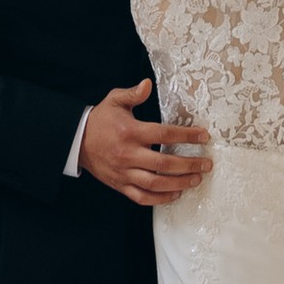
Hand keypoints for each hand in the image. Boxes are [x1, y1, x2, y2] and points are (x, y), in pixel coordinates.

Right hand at [80, 79, 211, 206]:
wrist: (76, 142)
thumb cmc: (100, 120)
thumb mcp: (114, 100)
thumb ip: (133, 94)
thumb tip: (148, 84)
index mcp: (130, 131)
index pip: (163, 134)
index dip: (186, 136)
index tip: (203, 137)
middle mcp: (128, 154)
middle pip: (164, 163)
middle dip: (189, 164)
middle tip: (206, 164)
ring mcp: (124, 172)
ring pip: (155, 184)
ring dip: (179, 183)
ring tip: (196, 179)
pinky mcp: (120, 185)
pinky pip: (142, 197)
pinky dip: (160, 199)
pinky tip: (175, 193)